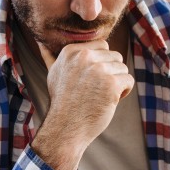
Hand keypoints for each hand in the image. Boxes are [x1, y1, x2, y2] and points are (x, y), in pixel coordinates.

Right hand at [32, 40, 133, 169]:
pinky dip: (123, 92)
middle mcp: (85, 57)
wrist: (65, 128)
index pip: (102, 45)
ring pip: (123, 68)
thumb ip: (50, 56)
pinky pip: (129, 80)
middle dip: (111, 72)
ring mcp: (98, 70)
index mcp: (72, 51)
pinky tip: (109, 101)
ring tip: (101, 95)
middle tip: (96, 90)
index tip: (90, 79)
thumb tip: (40, 41)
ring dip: (117, 83)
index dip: (101, 63)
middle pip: (115, 56)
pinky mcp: (111, 84)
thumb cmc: (63, 102)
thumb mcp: (53, 74)